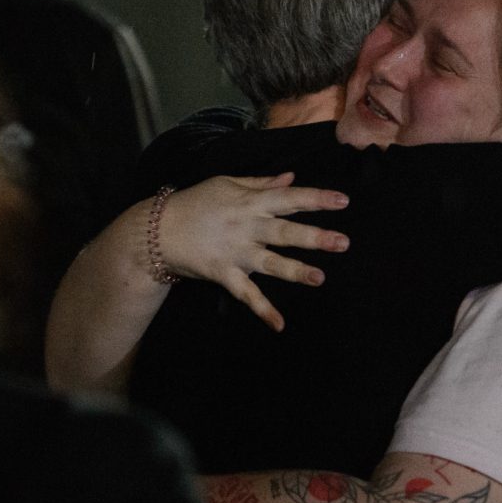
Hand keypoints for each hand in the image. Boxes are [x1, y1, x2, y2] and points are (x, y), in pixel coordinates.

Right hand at [157, 173, 348, 330]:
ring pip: (270, 263)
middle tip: (343, 242)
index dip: (316, 199)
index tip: (343, 201)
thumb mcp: (227, 184)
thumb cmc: (195, 203)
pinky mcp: (223, 273)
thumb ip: (261, 183)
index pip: (289, 198)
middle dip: (314, 237)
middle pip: (284, 232)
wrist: (158, 230)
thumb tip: (290, 177)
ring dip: (295, 271)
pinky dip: (262, 310)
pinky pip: (246, 294)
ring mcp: (235, 252)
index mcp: (250, 202)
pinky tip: (279, 324)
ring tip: (319, 279)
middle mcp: (246, 227)